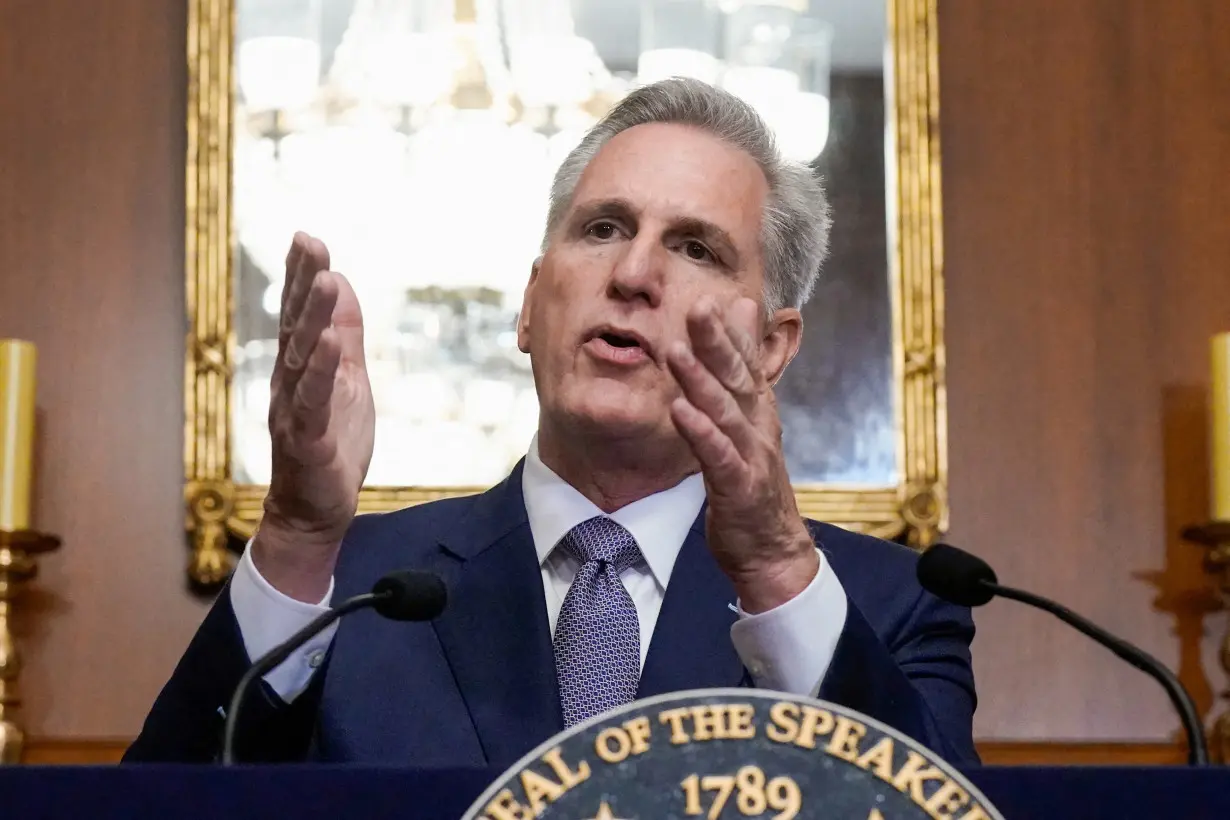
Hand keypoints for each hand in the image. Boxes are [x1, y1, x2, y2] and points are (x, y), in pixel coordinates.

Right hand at [253, 232, 375, 601]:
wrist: (317, 510)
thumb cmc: (331, 444)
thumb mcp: (348, 380)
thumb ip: (345, 335)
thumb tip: (342, 284)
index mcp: (300, 369)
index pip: (299, 316)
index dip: (301, 277)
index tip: (307, 238)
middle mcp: (290, 384)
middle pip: (296, 327)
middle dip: (303, 284)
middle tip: (310, 242)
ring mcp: (294, 411)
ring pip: (302, 358)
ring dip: (313, 319)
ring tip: (326, 281)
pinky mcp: (307, 440)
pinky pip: (313, 402)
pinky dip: (322, 371)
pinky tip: (331, 343)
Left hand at [666, 297, 817, 613]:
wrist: (772, 550)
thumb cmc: (753, 483)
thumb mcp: (749, 423)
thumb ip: (745, 368)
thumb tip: (746, 313)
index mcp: (758, 411)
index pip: (744, 364)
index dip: (728, 332)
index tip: (709, 296)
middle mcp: (759, 427)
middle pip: (737, 379)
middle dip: (716, 343)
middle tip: (696, 307)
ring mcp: (752, 457)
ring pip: (726, 413)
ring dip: (702, 381)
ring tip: (676, 352)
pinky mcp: (739, 488)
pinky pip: (718, 456)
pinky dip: (701, 433)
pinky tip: (680, 411)